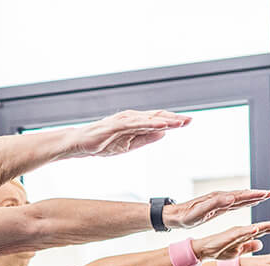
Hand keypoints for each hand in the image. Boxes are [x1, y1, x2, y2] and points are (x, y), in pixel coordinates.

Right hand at [71, 110, 190, 157]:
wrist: (79, 144)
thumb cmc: (101, 144)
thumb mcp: (128, 145)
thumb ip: (145, 138)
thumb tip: (163, 133)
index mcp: (135, 122)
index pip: (157, 120)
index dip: (173, 121)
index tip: (188, 122)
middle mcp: (131, 117)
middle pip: (157, 116)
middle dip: (174, 118)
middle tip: (190, 120)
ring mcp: (124, 120)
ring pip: (149, 119)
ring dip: (165, 120)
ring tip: (180, 123)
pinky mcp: (116, 125)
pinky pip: (136, 124)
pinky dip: (150, 123)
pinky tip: (161, 125)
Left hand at [164, 189, 269, 228]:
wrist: (173, 216)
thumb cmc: (185, 216)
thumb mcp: (198, 213)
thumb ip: (215, 205)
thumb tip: (231, 197)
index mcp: (219, 199)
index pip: (240, 196)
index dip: (254, 195)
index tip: (267, 194)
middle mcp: (220, 198)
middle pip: (242, 195)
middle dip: (257, 194)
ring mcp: (218, 202)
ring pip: (239, 198)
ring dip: (252, 197)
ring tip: (264, 196)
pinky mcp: (216, 207)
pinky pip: (233, 204)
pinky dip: (243, 202)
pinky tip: (248, 202)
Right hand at [191, 220, 269, 259]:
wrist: (204, 250)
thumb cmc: (219, 250)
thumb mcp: (238, 251)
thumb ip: (249, 246)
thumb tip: (260, 244)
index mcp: (245, 235)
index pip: (263, 230)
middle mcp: (242, 232)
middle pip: (261, 227)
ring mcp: (236, 233)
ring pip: (253, 228)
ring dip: (264, 226)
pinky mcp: (228, 236)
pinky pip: (240, 233)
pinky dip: (248, 230)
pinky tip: (256, 229)